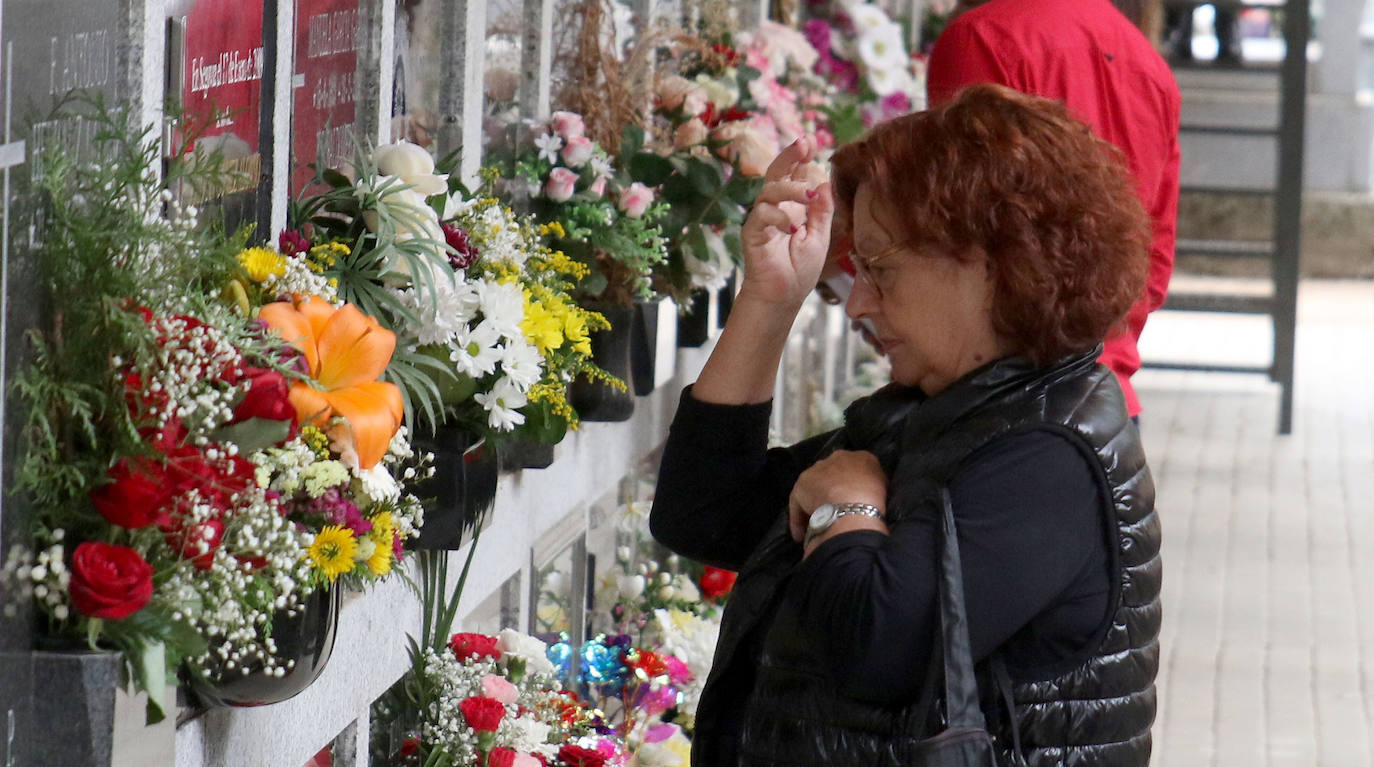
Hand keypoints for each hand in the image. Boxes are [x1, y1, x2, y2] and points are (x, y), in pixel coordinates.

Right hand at [739, 136, 833, 307]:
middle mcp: (775, 208)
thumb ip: (822, 211)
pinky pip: (760, 215)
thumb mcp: (820, 237)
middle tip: (804, 143)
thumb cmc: (799, 270)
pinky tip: (792, 228)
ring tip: (809, 196)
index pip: (794, 175)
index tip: (811, 141)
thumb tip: (824, 182)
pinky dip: (778, 217)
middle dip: (789, 155)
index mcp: (792, 207)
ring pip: (770, 190)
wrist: (783, 296)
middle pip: (776, 173)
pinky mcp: (752, 233)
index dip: (800, 157)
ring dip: (791, 189)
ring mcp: (761, 219)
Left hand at [787, 450, 887, 542]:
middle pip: (833, 474)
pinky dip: (799, 519)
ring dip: (815, 503)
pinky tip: (800, 535)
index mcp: (863, 458)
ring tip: (818, 524)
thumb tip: (868, 497)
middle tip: (835, 511)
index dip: (853, 485)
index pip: (856, 469)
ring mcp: (819, 469)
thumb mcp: (885, 490)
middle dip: (832, 489)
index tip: (852, 501)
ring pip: (814, 487)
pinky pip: (799, 503)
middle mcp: (839, 457)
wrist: (854, 505)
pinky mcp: (802, 484)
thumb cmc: (876, 502)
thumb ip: (875, 487)